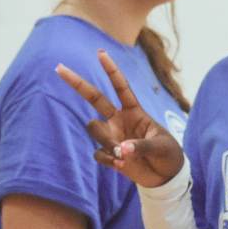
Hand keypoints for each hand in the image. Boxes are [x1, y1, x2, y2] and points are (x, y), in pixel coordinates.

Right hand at [56, 51, 184, 187]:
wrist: (165, 176)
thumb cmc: (168, 154)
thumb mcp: (161, 147)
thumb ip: (141, 146)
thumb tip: (122, 150)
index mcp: (134, 112)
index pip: (121, 87)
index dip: (111, 70)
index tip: (100, 53)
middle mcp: (119, 120)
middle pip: (94, 98)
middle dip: (77, 83)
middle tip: (59, 68)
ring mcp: (112, 136)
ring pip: (93, 128)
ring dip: (106, 141)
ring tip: (124, 155)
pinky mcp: (109, 154)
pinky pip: (98, 153)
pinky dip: (108, 160)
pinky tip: (122, 165)